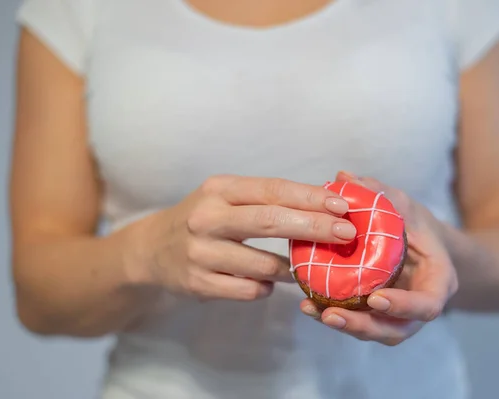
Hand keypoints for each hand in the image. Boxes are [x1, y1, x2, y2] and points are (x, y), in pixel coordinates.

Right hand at [126, 175, 356, 301]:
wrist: (152, 249)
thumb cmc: (203, 218)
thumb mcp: (225, 197)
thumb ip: (265, 199)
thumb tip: (323, 205)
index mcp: (219, 189)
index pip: (272, 189)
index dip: (310, 197)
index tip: (342, 205)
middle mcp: (207, 218)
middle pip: (269, 222)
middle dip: (313, 227)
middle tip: (346, 233)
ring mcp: (200, 253)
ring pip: (262, 264)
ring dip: (292, 268)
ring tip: (310, 267)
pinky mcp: (198, 284)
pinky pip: (248, 289)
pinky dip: (266, 287)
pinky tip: (268, 281)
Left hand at [300, 171, 457, 345]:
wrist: (418, 241)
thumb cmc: (413, 222)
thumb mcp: (401, 203)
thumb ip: (378, 193)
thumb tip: (342, 175)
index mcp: (438, 280)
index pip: (429, 304)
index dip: (404, 306)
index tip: (376, 299)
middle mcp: (420, 304)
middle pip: (397, 329)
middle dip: (364, 325)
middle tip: (331, 314)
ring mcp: (399, 314)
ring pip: (377, 332)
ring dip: (346, 326)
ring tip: (313, 311)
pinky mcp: (378, 315)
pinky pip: (361, 322)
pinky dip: (337, 317)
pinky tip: (309, 306)